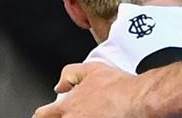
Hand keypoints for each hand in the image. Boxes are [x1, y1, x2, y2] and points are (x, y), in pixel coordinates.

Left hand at [32, 62, 148, 117]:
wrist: (140, 99)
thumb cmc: (120, 87)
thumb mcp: (93, 69)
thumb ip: (70, 74)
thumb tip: (60, 84)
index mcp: (66, 108)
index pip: (42, 115)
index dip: (44, 114)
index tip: (48, 113)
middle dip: (61, 117)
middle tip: (76, 111)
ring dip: (78, 117)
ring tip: (92, 113)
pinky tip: (101, 116)